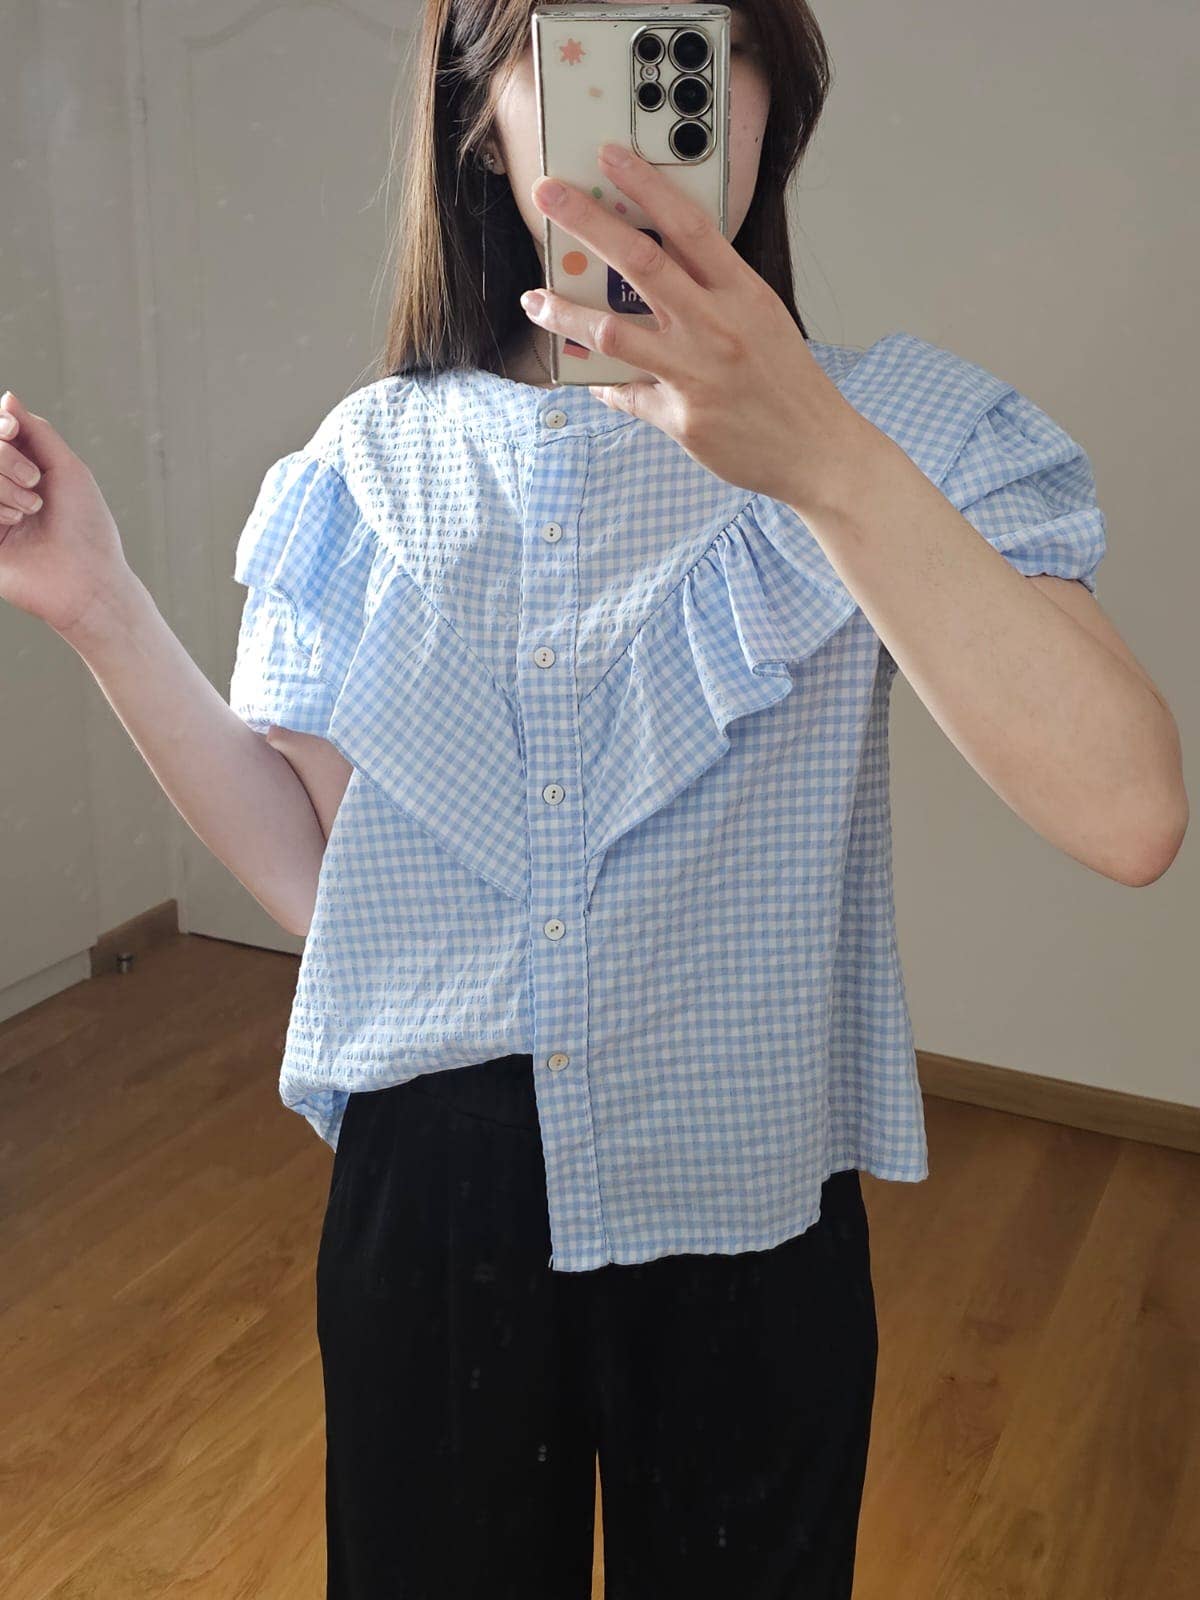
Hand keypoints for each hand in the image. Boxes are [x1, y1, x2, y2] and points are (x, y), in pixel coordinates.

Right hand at [0, 390, 131, 639]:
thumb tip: (7, 398)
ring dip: (3, 487)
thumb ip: (37, 431)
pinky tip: (12, 525)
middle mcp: (2, 489)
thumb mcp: (68, 470)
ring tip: (29, 512)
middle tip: (35, 485)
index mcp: (23, 470)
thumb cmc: (86, 527)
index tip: (13, 432)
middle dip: (5, 459)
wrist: (86, 580)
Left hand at [521, 142, 871, 511]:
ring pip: (615, 331)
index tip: (610, 155)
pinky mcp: (681, 418)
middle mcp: (716, 327)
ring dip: (567, 313)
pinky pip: (626, 394)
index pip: (689, 225)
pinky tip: (585, 376)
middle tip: (548, 195)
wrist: (816, 451)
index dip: (646, 185)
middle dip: (587, 223)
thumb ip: (715, 290)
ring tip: (535, 299)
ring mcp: (696, 374)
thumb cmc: (789, 382)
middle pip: (641, 264)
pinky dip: (602, 383)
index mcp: (742, 293)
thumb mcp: (763, 318)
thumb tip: (662, 263)